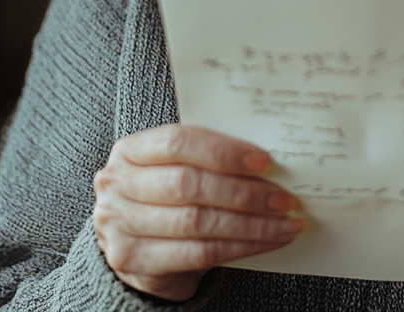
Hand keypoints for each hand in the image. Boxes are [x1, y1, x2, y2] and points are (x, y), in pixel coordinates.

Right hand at [93, 124, 303, 300]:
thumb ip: (209, 157)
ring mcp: (120, 226)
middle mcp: (118, 185)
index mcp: (131, 149)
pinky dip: (241, 247)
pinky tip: (268, 241)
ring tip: (285, 222)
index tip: (265, 162)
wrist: (135, 241)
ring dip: (251, 224)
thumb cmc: (166, 194)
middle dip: (244, 192)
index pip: (180, 142)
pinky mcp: (134, 262)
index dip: (225, 152)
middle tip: (284, 198)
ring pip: (198, 222)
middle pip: (189, 185)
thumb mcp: (177, 165)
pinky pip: (198, 253)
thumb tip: (268, 160)